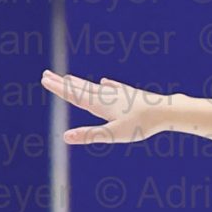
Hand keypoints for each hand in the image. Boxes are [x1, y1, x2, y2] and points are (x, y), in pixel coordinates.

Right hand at [42, 70, 174, 144]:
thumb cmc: (141, 124)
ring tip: (69, 78)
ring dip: (80, 83)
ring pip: (95, 87)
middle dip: (63, 83)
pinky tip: (105, 81)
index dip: (59, 88)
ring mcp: (120, 93)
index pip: (74, 95)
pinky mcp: (132, 94)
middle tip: (47, 74)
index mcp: (100, 104)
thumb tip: (65, 137)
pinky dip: (107, 85)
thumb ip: (90, 135)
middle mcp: (107, 96)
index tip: (44, 79)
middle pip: (81, 88)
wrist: (167, 110)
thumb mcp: (114, 133)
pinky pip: (115, 87)